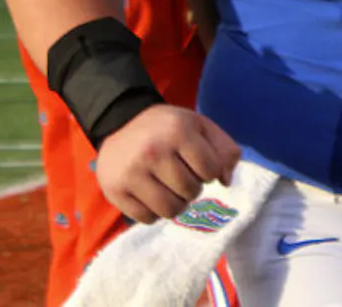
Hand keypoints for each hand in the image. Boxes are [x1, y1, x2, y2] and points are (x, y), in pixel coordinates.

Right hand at [94, 104, 241, 223]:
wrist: (119, 123)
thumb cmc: (168, 128)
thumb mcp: (200, 125)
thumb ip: (223, 148)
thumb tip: (226, 181)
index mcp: (178, 131)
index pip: (210, 170)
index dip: (210, 171)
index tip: (199, 164)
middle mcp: (153, 151)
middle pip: (190, 192)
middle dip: (192, 188)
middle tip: (182, 177)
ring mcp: (131, 173)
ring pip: (170, 210)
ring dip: (177, 204)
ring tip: (171, 190)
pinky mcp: (115, 191)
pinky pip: (147, 218)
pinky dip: (155, 213)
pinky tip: (152, 195)